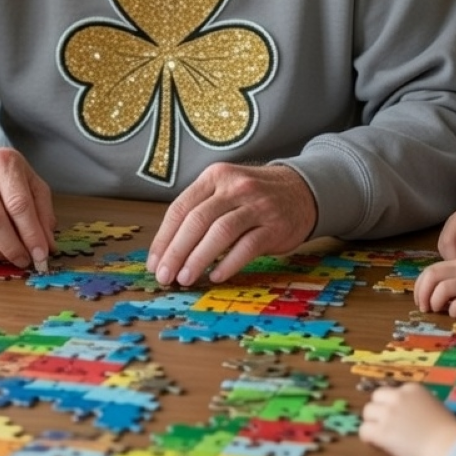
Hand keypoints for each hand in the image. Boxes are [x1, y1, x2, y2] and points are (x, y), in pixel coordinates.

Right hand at [0, 146, 55, 271]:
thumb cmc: (4, 177)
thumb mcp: (31, 184)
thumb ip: (43, 212)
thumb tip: (47, 247)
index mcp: (4, 163)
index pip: (18, 204)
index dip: (31, 234)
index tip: (41, 255)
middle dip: (13, 248)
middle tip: (25, 261)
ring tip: (10, 255)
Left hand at [146, 162, 315, 287]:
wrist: (302, 191)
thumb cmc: (254, 197)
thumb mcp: (225, 190)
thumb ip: (200, 210)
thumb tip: (167, 250)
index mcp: (215, 177)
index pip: (180, 208)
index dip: (164, 238)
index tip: (154, 262)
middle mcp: (234, 187)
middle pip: (197, 220)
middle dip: (176, 252)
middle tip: (164, 276)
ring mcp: (256, 205)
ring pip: (220, 232)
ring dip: (198, 258)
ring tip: (185, 279)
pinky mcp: (274, 225)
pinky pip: (247, 246)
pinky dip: (229, 263)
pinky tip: (216, 276)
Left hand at [359, 384, 455, 455]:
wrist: (450, 447)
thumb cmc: (450, 433)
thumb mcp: (435, 408)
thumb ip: (418, 406)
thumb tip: (410, 415)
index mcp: (412, 389)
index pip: (392, 393)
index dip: (392, 406)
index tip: (399, 419)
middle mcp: (398, 397)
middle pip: (375, 399)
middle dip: (379, 411)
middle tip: (387, 426)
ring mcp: (388, 413)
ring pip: (367, 413)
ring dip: (373, 423)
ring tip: (383, 436)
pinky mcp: (382, 432)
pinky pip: (364, 431)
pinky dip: (369, 438)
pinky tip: (378, 445)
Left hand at [415, 260, 455, 318]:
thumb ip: (453, 278)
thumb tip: (429, 291)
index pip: (430, 270)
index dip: (420, 286)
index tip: (419, 299)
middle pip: (432, 277)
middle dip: (422, 293)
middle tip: (424, 307)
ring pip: (442, 289)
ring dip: (434, 302)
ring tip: (437, 310)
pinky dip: (452, 311)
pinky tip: (455, 314)